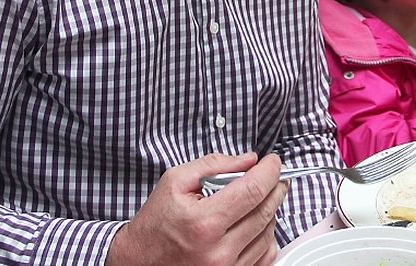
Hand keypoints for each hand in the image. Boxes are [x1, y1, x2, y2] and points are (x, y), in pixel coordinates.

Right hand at [106, 152, 287, 265]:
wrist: (140, 261)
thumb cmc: (156, 224)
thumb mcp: (175, 182)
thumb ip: (214, 165)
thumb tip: (248, 160)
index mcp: (204, 222)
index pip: (253, 190)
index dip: (269, 171)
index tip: (273, 162)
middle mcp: (218, 250)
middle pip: (266, 211)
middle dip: (275, 187)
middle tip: (272, 175)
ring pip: (269, 232)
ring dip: (269, 210)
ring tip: (256, 198)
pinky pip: (264, 255)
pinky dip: (265, 235)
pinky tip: (253, 223)